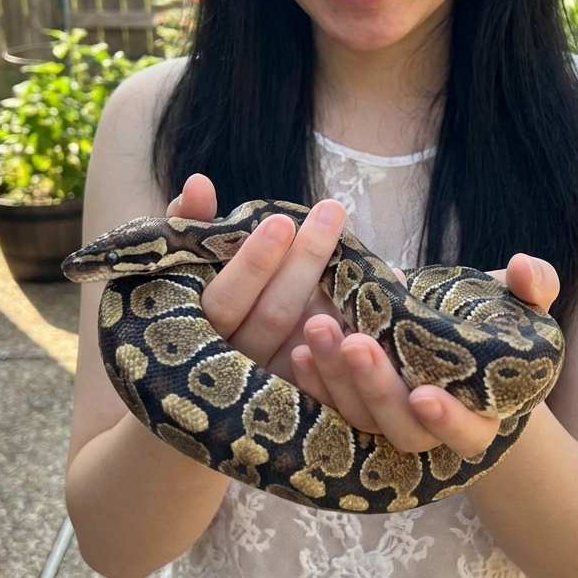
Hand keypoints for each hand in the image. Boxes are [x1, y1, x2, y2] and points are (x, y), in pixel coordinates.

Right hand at [165, 173, 347, 383]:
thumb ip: (191, 224)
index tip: (282, 222)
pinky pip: (343, 368)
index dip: (253, 264)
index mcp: (201, 331)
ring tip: (363, 247)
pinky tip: (391, 279)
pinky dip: (366, 323)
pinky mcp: (309, 395)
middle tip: (332, 211)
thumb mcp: (186, 263)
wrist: (207, 379)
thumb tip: (199, 182)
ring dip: (341, 295)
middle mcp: (237, 362)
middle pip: (275, 317)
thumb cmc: (198, 299)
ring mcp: (275, 383)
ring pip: (312, 343)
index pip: (225, 302)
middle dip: (306, 262)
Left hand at [290, 253, 559, 458]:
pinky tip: (299, 350)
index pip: (469, 432)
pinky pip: (330, 408)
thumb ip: (534, 286)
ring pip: (360, 419)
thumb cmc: (497, 321)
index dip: (448, 418)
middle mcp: (433, 429)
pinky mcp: (355, 409)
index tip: (423, 393)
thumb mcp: (524, 302)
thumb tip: (523, 266)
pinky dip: (314, 383)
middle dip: (375, 387)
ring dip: (335, 379)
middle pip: (403, 430)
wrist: (461, 335)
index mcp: (484, 413)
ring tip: (317, 327)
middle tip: (354, 341)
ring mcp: (389, 421)